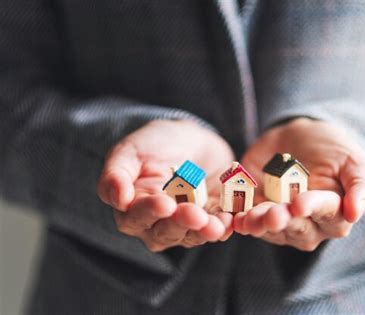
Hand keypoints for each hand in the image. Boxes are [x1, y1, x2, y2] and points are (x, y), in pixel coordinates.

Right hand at [97, 120, 234, 250]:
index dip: (149, 212)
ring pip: (191, 236)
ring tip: (216, 225)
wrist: (190, 139)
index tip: (164, 204)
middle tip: (194, 214)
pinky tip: (229, 221)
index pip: (136, 217)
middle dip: (180, 224)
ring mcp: (185, 225)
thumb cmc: (154, 144)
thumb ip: (116, 174)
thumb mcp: (130, 151)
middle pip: (165, 232)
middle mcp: (156, 224)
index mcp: (132, 208)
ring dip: (204, 232)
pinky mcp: (210, 219)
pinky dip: (224, 226)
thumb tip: (117, 200)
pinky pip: (216, 228)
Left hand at [234, 118, 364, 250]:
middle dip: (282, 221)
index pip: (327, 214)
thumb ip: (360, 186)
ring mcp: (282, 221)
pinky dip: (240, 220)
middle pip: (297, 227)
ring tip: (248, 219)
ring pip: (270, 229)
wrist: (300, 136)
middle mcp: (309, 224)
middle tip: (271, 214)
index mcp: (335, 213)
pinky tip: (234, 218)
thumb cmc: (333, 149)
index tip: (300, 203)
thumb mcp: (353, 161)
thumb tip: (355, 214)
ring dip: (259, 224)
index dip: (313, 208)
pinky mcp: (257, 213)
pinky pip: (249, 221)